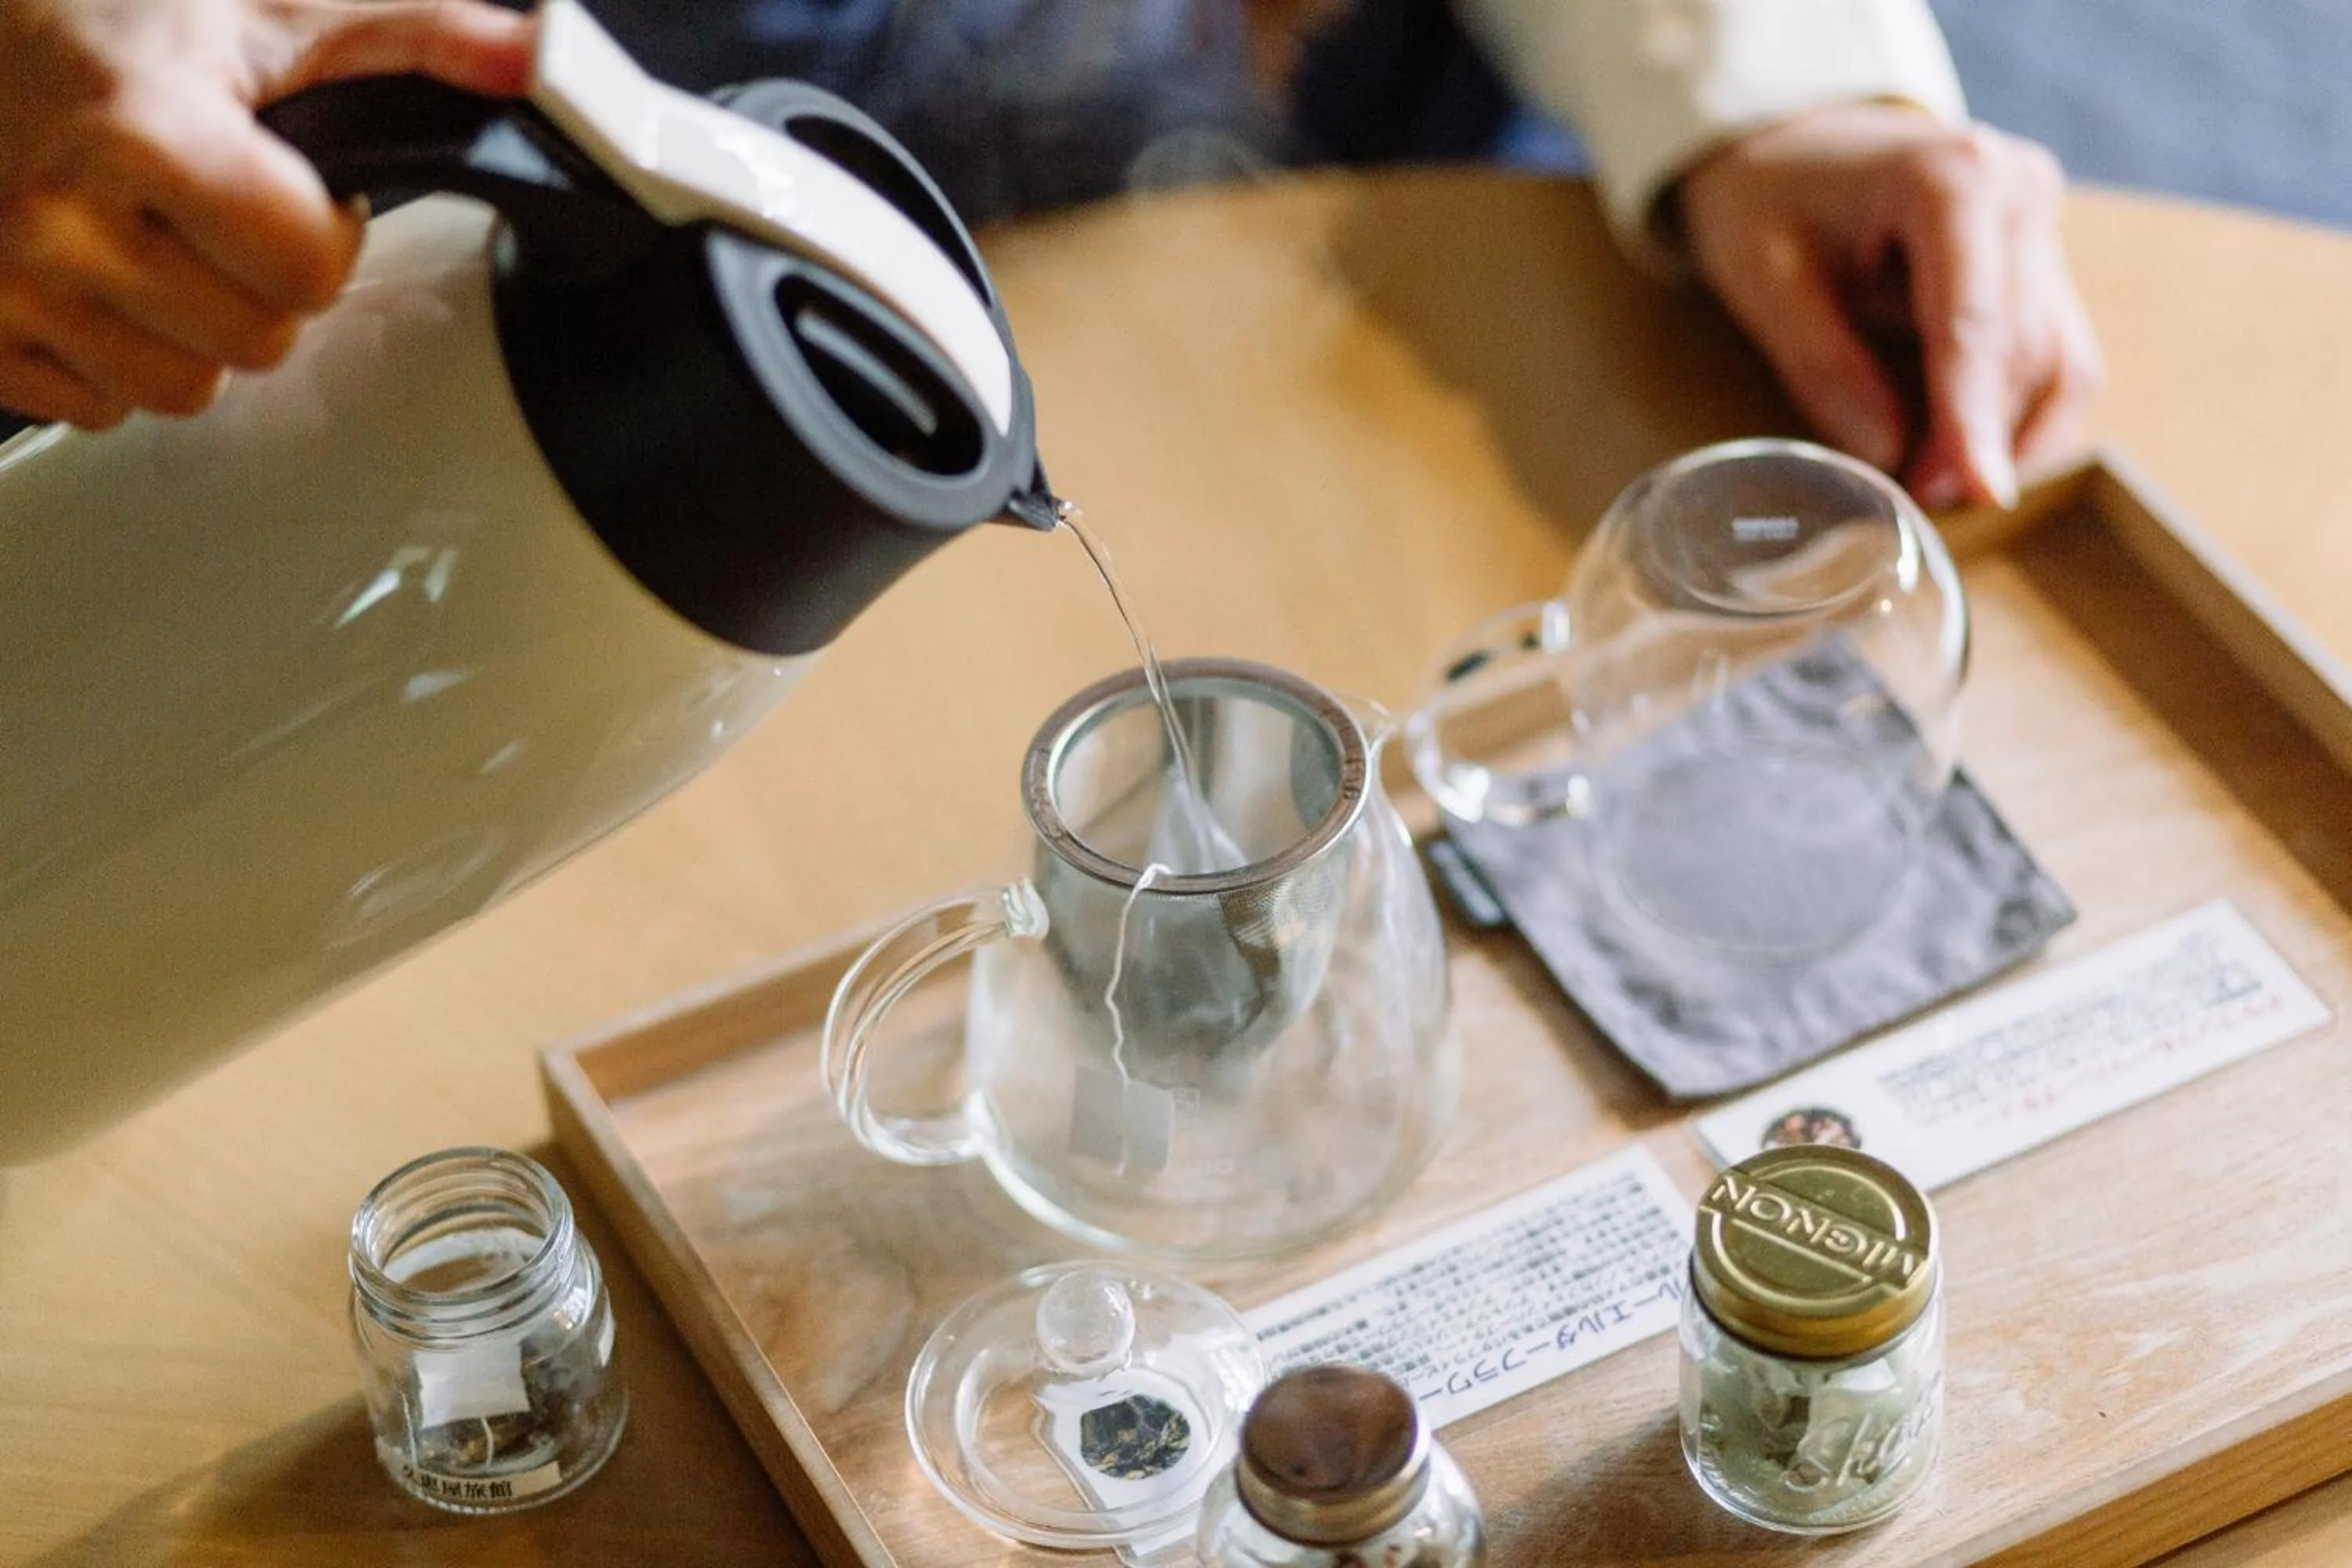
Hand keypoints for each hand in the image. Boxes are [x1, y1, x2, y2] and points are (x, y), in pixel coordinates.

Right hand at [0, 0, 535, 428]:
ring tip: (158, 244)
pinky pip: (94, 408)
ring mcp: (5, 283)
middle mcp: (56, 215)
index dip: (322, 233)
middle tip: (217, 214)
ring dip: (193, 333)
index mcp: (140, 130)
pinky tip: (100, 280)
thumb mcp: (264, 2)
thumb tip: (531, 58)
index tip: (291, 187)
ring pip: (180, 390)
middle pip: (255, 341)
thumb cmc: (93, 11)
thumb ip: (414, 31)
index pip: (306, 270)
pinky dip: (113, 359)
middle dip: (263, 286)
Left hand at [1677, 103, 2103, 508]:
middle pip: (2027, 349)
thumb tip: (1888, 454)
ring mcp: (2041, 221)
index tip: (1981, 491)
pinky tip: (1965, 451)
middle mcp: (2020, 191)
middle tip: (1916, 500)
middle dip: (1979, 439)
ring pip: (2061, 360)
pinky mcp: (2042, 257)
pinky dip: (2019, 414)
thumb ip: (1825, 367)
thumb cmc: (1769, 203)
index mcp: (1952, 180)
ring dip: (2011, 438)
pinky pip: (2056, 354)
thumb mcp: (1766, 282)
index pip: (1974, 325)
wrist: (1795, 144)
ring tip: (1935, 483)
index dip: (1974, 419)